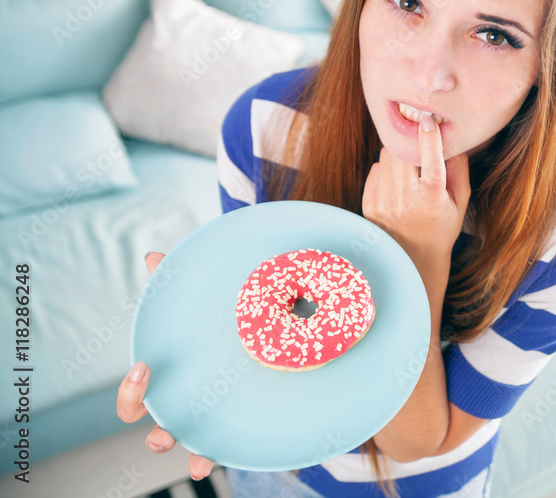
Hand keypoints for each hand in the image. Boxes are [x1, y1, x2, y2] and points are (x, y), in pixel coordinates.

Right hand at [116, 251, 215, 481]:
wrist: (262, 337)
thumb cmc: (216, 326)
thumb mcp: (198, 306)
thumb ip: (174, 284)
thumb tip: (153, 257)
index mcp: (168, 382)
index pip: (135, 399)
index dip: (132, 390)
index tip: (146, 367)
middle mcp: (184, 406)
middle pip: (158, 431)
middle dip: (157, 437)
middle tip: (161, 436)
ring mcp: (209, 420)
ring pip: (192, 447)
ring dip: (190, 456)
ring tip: (197, 459)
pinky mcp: (237, 427)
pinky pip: (226, 449)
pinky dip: (220, 457)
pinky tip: (222, 456)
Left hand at [362, 113, 471, 263]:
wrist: (414, 259)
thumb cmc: (442, 227)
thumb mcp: (460, 201)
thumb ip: (459, 170)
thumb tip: (453, 141)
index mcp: (431, 199)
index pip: (431, 161)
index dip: (429, 138)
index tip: (428, 119)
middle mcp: (405, 201)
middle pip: (400, 152)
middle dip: (409, 144)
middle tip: (416, 140)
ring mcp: (383, 204)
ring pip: (385, 158)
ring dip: (397, 156)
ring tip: (409, 168)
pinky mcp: (369, 205)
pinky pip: (375, 171)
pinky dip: (386, 170)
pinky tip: (397, 183)